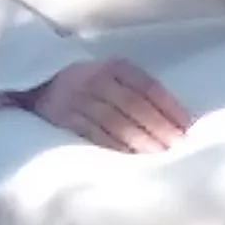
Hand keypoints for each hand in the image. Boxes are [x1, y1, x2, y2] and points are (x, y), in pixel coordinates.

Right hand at [16, 57, 193, 153]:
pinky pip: (93, 134)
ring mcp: (78, 97)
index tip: (187, 128)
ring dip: (139, 140)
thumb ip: (138, 92)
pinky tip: (130, 158)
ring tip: (158, 155)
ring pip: (115, 121)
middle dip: (158, 127)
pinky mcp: (63, 117)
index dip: (169, 107)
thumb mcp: (112, 77)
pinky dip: (114, 147)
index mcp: (114, 66)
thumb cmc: (88, 86)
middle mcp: (95, 78)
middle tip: (176, 148)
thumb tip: (178, 121)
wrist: (38, 86)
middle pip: (134, 105)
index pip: (148, 87)